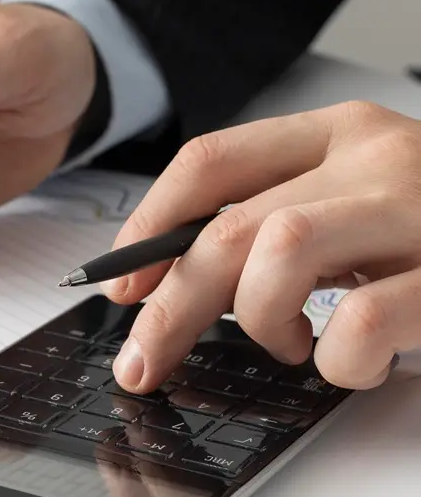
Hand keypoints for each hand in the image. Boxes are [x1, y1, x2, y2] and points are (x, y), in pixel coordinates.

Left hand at [104, 101, 420, 392]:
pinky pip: (362, 321)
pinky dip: (333, 358)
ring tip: (283, 346)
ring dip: (257, 319)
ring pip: (280, 251)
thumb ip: (283, 216)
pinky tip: (346, 362)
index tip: (121, 284)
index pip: (211, 161)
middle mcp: (374, 158)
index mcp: (337, 134)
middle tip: (144, 360)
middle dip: (171, 304)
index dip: (150, 226)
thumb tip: (178, 277)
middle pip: (227, 224)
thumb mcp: (358, 198)